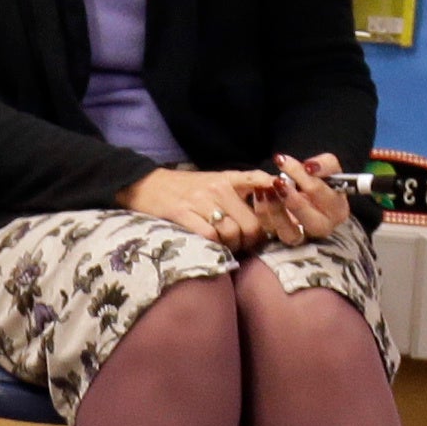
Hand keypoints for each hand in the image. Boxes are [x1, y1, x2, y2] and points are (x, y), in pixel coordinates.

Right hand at [124, 164, 271, 251]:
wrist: (146, 184)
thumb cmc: (184, 188)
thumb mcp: (215, 181)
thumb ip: (242, 189)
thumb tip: (270, 205)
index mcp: (229, 178)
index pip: (261, 182)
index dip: (276, 203)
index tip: (279, 220)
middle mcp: (218, 188)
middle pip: (251, 224)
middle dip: (251, 241)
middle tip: (244, 245)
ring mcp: (201, 201)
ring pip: (232, 233)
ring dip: (231, 247)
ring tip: (225, 246)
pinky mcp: (183, 214)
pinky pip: (210, 237)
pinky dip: (214, 247)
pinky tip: (211, 246)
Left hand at [261, 156, 359, 245]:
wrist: (305, 194)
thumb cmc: (319, 181)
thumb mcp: (328, 168)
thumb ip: (325, 164)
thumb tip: (310, 166)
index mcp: (338, 210)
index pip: (328, 198)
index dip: (311, 181)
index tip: (301, 165)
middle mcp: (322, 228)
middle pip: (313, 222)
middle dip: (295, 200)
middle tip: (280, 181)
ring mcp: (301, 237)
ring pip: (291, 234)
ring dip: (277, 210)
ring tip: (268, 188)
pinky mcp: (281, 237)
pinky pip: (271, 229)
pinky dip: (263, 212)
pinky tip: (260, 193)